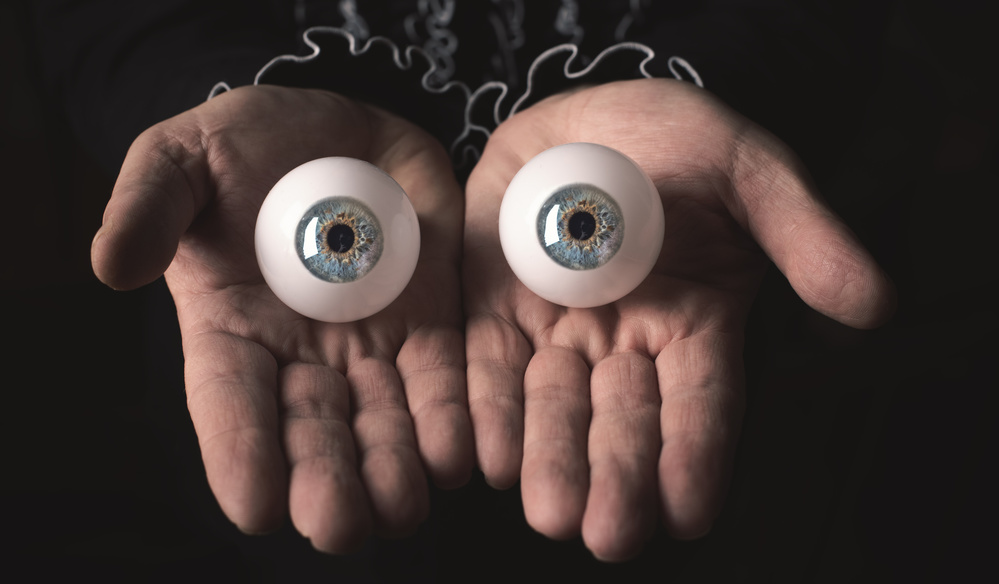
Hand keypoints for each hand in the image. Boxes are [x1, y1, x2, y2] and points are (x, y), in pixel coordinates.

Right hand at [92, 86, 472, 551]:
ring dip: (395, 468)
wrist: (339, 129)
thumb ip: (150, 203)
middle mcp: (302, 354)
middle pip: (313, 431)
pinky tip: (463, 455)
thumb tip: (109, 264)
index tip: (254, 505)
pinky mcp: (431, 323)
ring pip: (384, 422)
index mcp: (231, 328)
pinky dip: (453, 418)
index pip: (230, 401)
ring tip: (404, 505)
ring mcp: (371, 344)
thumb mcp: (185, 156)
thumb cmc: (247, 145)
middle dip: (327, 483)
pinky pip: (444, 378)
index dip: (240, 453)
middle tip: (339, 526)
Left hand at [463, 79, 894, 560]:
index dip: (697, 456)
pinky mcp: (493, 312)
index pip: (701, 403)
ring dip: (548, 459)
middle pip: (622, 422)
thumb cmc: (674, 137)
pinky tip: (483, 454)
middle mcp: (623, 342)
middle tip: (608, 534)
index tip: (690, 513)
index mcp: (695, 323)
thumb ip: (801, 233)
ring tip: (548, 511)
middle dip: (616, 478)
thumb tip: (873, 307)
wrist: (579, 114)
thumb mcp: (746, 170)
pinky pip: (487, 367)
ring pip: (552, 407)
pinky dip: (484, 410)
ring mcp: (555, 331)